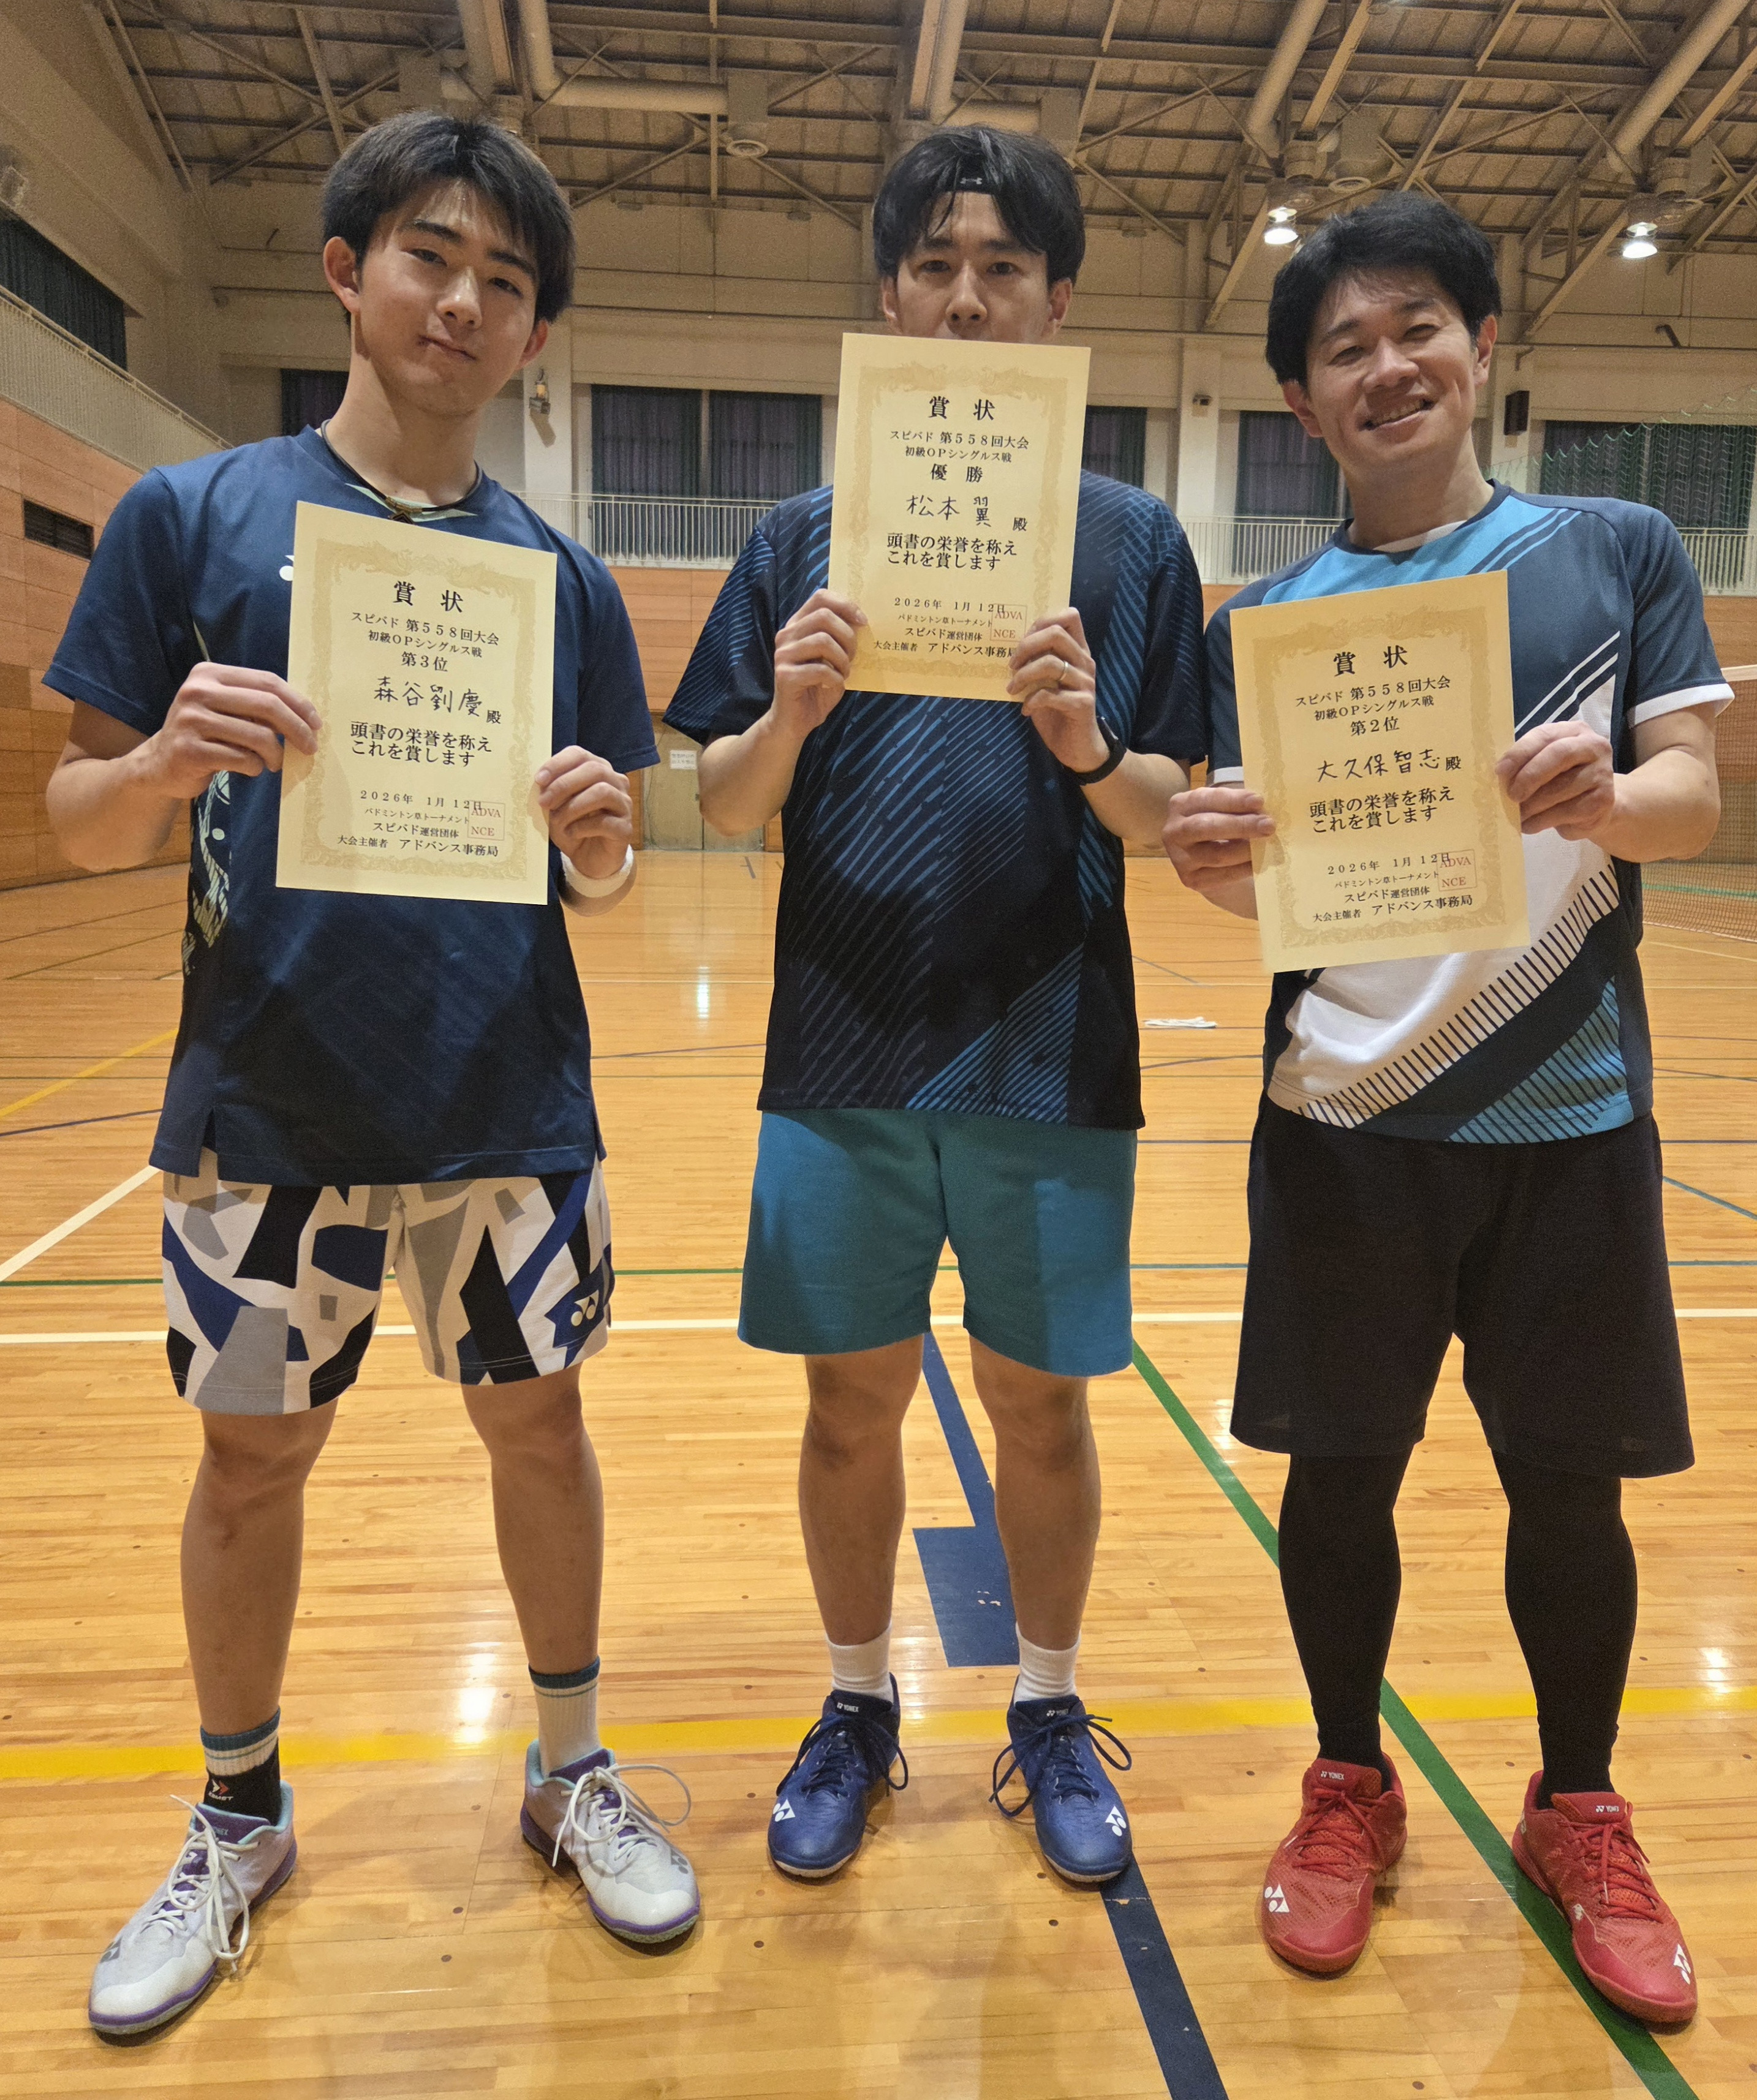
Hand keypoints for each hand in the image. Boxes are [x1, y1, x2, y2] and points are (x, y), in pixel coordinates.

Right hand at [134, 663, 319, 798]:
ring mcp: (191, 721)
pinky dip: (255, 767)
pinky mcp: (190, 750)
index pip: (266, 682)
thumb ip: (256, 704)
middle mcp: (197, 692)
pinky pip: (243, 759)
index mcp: (208, 674)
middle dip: (297, 729)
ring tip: (274, 763)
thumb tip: (307, 716)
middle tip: (310, 747)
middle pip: (267, 705)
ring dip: (276, 754)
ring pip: (259, 736)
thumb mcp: (225, 709)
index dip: (298, 703)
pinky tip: (249, 768)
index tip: (316, 722)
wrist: (160, 765)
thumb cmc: (205, 735)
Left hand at [536, 746, 631, 876]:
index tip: (539, 779)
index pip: (580, 755)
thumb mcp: (556, 808)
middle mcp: (615, 783)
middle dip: (564, 784)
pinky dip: (582, 827)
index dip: (558, 764)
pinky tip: (571, 833)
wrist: (589, 859)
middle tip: (544, 802)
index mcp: (597, 770)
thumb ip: (551, 792)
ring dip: (573, 806)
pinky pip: (605, 821)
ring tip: (557, 821)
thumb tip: (540, 782)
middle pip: (594, 770)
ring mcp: (624, 805)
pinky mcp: (626, 828)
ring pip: (602, 792)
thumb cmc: (573, 827)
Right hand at [772, 590, 864, 738]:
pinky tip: (833, 685)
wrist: (796, 721)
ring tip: (843, 673)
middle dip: (847, 635)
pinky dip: (835, 679)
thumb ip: (840, 638)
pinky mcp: (784, 675)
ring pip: (822, 641)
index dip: (845, 605)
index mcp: (798, 625)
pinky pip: (820, 669)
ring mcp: (783, 655)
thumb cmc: (817, 688)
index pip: (820, 597)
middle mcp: (786, 635)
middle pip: (823, 616)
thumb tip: (861, 620)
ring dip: (842, 659)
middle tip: (852, 656)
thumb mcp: (833, 658)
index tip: (863, 621)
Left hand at [1011, 608, 1104, 771]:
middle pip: (1056, 634)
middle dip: (1027, 646)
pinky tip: (1026, 710)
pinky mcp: (1083, 705)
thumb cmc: (1057, 713)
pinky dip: (1032, 701)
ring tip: (1012, 689)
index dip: (1042, 621)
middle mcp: (1084, 663)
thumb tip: (1011, 649)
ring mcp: (1086, 683)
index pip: (1069, 616)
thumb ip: (1036, 662)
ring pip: (1051, 663)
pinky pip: (1050, 695)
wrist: (1078, 748)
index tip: (1022, 641)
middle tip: (1012, 665)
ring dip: (1024, 675)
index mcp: (1077, 652)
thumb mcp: (1045, 683)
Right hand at [1162, 785, 1274, 894]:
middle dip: (1241, 825)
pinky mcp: (1190, 880)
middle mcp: (1174, 831)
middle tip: (1269, 825)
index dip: (1233, 800)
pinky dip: (1244, 868)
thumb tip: (1264, 810)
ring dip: (1246, 849)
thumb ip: (1237, 807)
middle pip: (1207, 826)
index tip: (1259, 800)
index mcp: (1180, 805)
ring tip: (1267, 843)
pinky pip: (1222, 875)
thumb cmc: (1219, 825)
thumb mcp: (1222, 809)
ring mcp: (1179, 858)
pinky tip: (1259, 862)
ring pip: (1217, 854)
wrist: (1206, 860)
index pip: (1207, 799)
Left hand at [1496, 720, 1615, 838]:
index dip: (1520, 753)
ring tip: (1517, 814)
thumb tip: (1498, 776)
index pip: (1545, 735)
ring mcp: (1602, 773)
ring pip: (1560, 788)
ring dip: (1532, 805)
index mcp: (1574, 731)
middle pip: (1558, 755)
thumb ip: (1525, 763)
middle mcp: (1594, 747)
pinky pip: (1566, 812)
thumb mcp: (1543, 765)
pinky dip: (1541, 821)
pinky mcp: (1603, 800)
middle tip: (1511, 795)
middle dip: (1529, 776)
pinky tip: (1530, 824)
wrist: (1595, 806)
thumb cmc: (1561, 780)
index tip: (1499, 771)